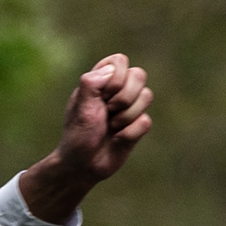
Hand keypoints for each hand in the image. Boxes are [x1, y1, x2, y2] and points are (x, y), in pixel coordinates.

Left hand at [20, 55, 153, 222]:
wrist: (83, 165)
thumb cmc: (78, 134)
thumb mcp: (80, 107)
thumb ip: (91, 83)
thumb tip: (110, 70)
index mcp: (101, 81)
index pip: (120, 60)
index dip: (117, 76)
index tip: (103, 94)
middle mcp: (118, 91)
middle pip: (139, 75)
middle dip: (124, 96)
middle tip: (107, 111)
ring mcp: (130, 108)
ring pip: (147, 96)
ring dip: (126, 116)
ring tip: (111, 126)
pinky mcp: (138, 126)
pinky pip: (146, 121)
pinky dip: (130, 132)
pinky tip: (117, 138)